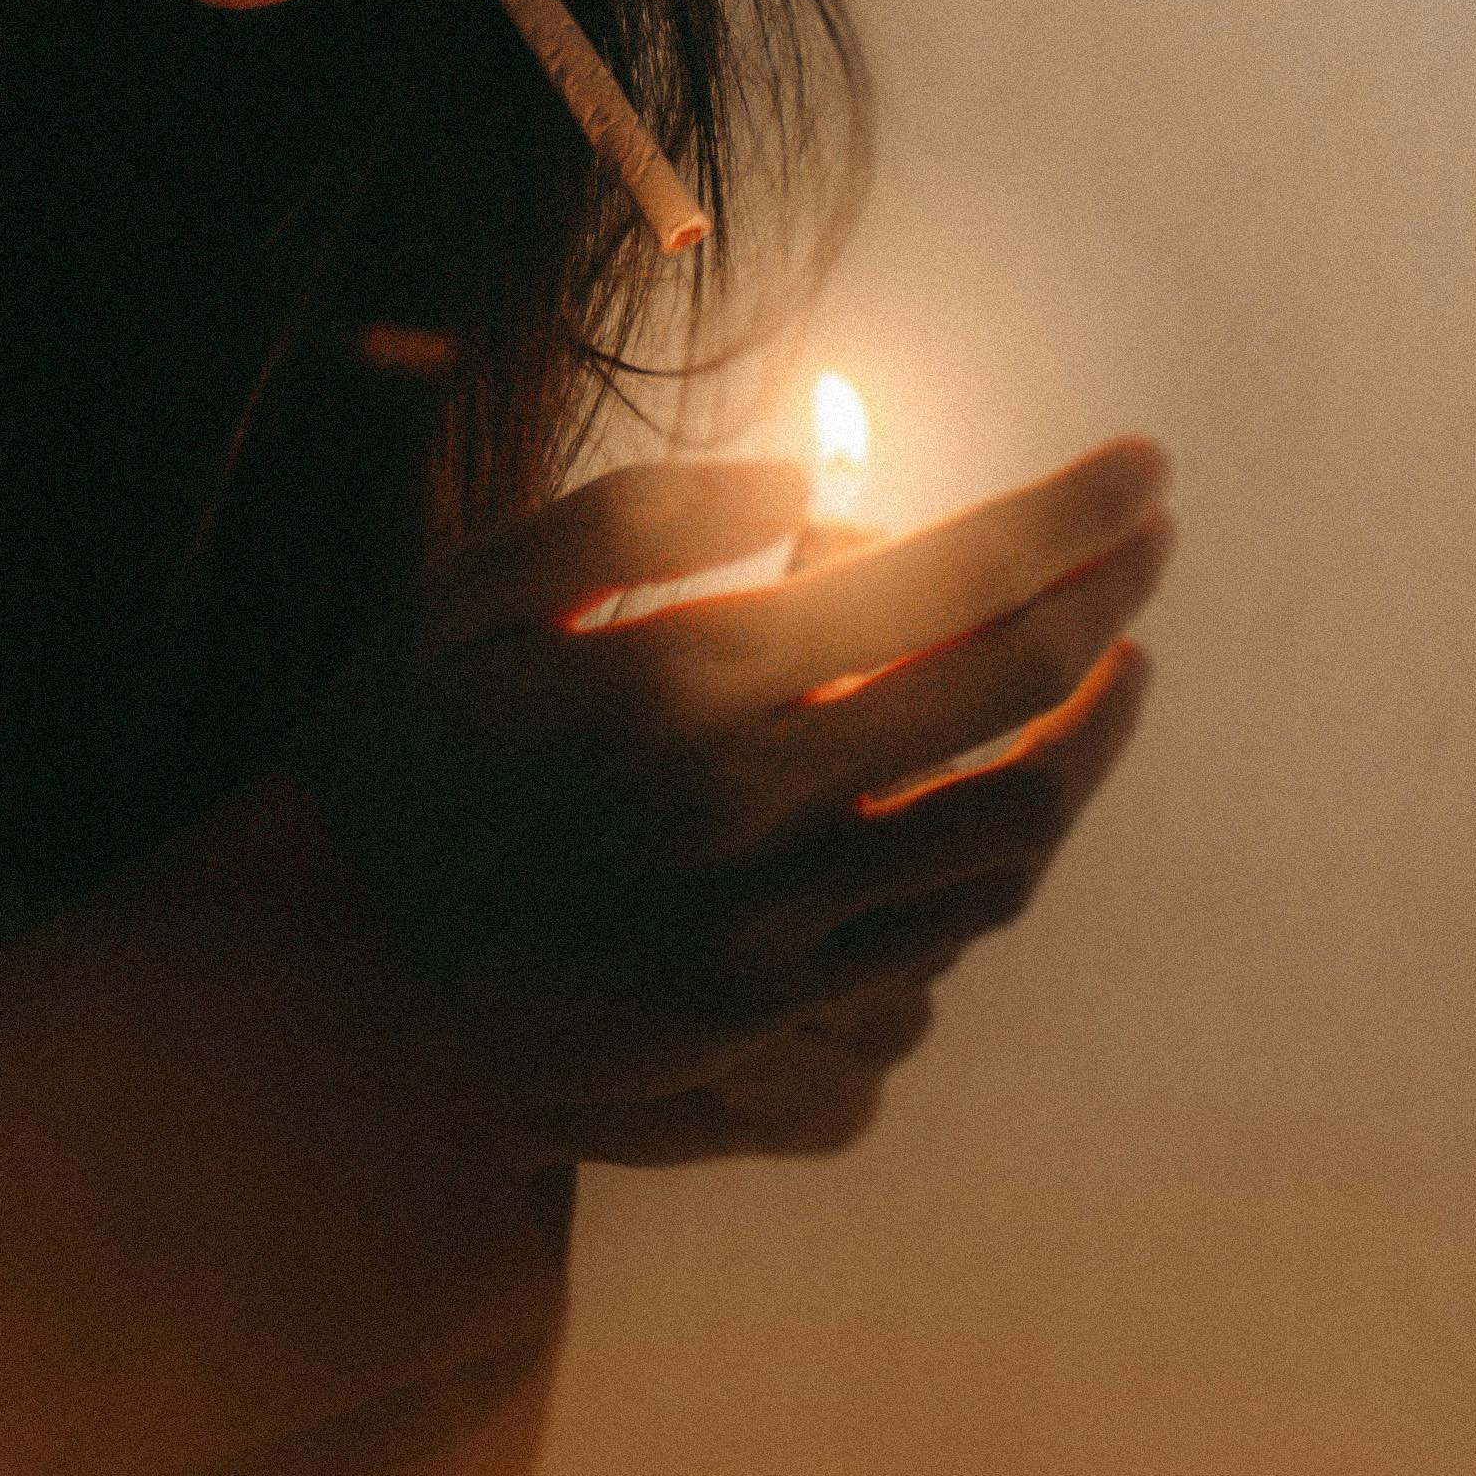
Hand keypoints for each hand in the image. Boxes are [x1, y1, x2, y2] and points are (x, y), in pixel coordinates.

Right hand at [290, 439, 1172, 1164]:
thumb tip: (809, 477)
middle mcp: (757, 796)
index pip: (952, 573)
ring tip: (1120, 660)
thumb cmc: (388, 771)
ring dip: (1095, 730)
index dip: (1071, 514)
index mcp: (691, 674)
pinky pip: (953, 928)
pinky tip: (1026, 788)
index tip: (1141, 470)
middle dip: (1112, 589)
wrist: (324, 992)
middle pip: (1015, 683)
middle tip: (1152, 534)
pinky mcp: (775, 1006)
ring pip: (1015, 816)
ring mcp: (778, 915)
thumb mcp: (465, 598)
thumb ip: (638, 522)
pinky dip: (1019, 844)